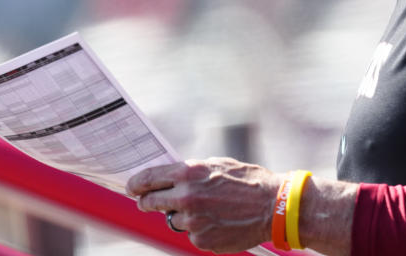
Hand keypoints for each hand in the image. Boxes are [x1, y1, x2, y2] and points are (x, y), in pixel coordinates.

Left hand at [126, 157, 281, 253]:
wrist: (273, 206)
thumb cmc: (248, 181)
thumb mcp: (218, 165)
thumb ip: (192, 171)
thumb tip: (171, 176)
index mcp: (189, 172)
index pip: (150, 179)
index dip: (137, 184)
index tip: (132, 188)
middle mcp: (186, 196)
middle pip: (151, 202)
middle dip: (148, 202)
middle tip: (149, 202)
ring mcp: (192, 221)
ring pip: (174, 220)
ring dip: (183, 216)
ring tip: (208, 210)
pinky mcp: (201, 240)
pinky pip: (191, 234)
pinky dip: (200, 229)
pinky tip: (218, 222)